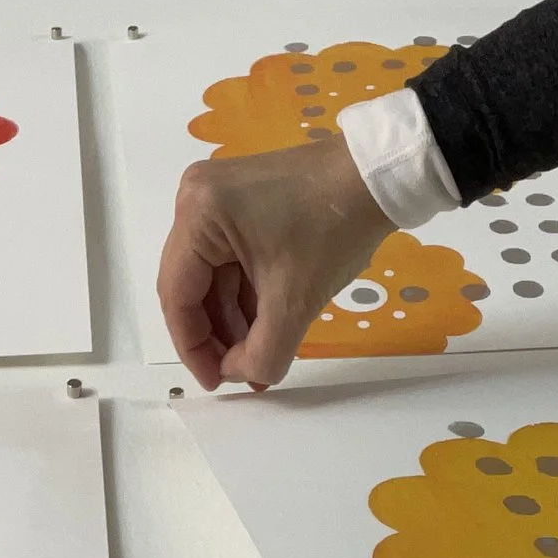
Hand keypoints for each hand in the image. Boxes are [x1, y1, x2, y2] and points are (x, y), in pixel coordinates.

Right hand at [157, 136, 390, 389]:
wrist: (379, 174)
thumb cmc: (335, 229)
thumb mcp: (295, 302)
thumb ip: (261, 354)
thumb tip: (239, 373)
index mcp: (197, 215)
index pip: (177, 296)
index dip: (193, 348)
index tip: (216, 382)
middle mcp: (194, 200)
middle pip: (192, 286)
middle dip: (217, 335)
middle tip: (240, 372)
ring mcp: (217, 197)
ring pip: (213, 275)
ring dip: (234, 319)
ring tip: (259, 357)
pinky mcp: (241, 201)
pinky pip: (231, 258)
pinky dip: (247, 293)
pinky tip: (266, 327)